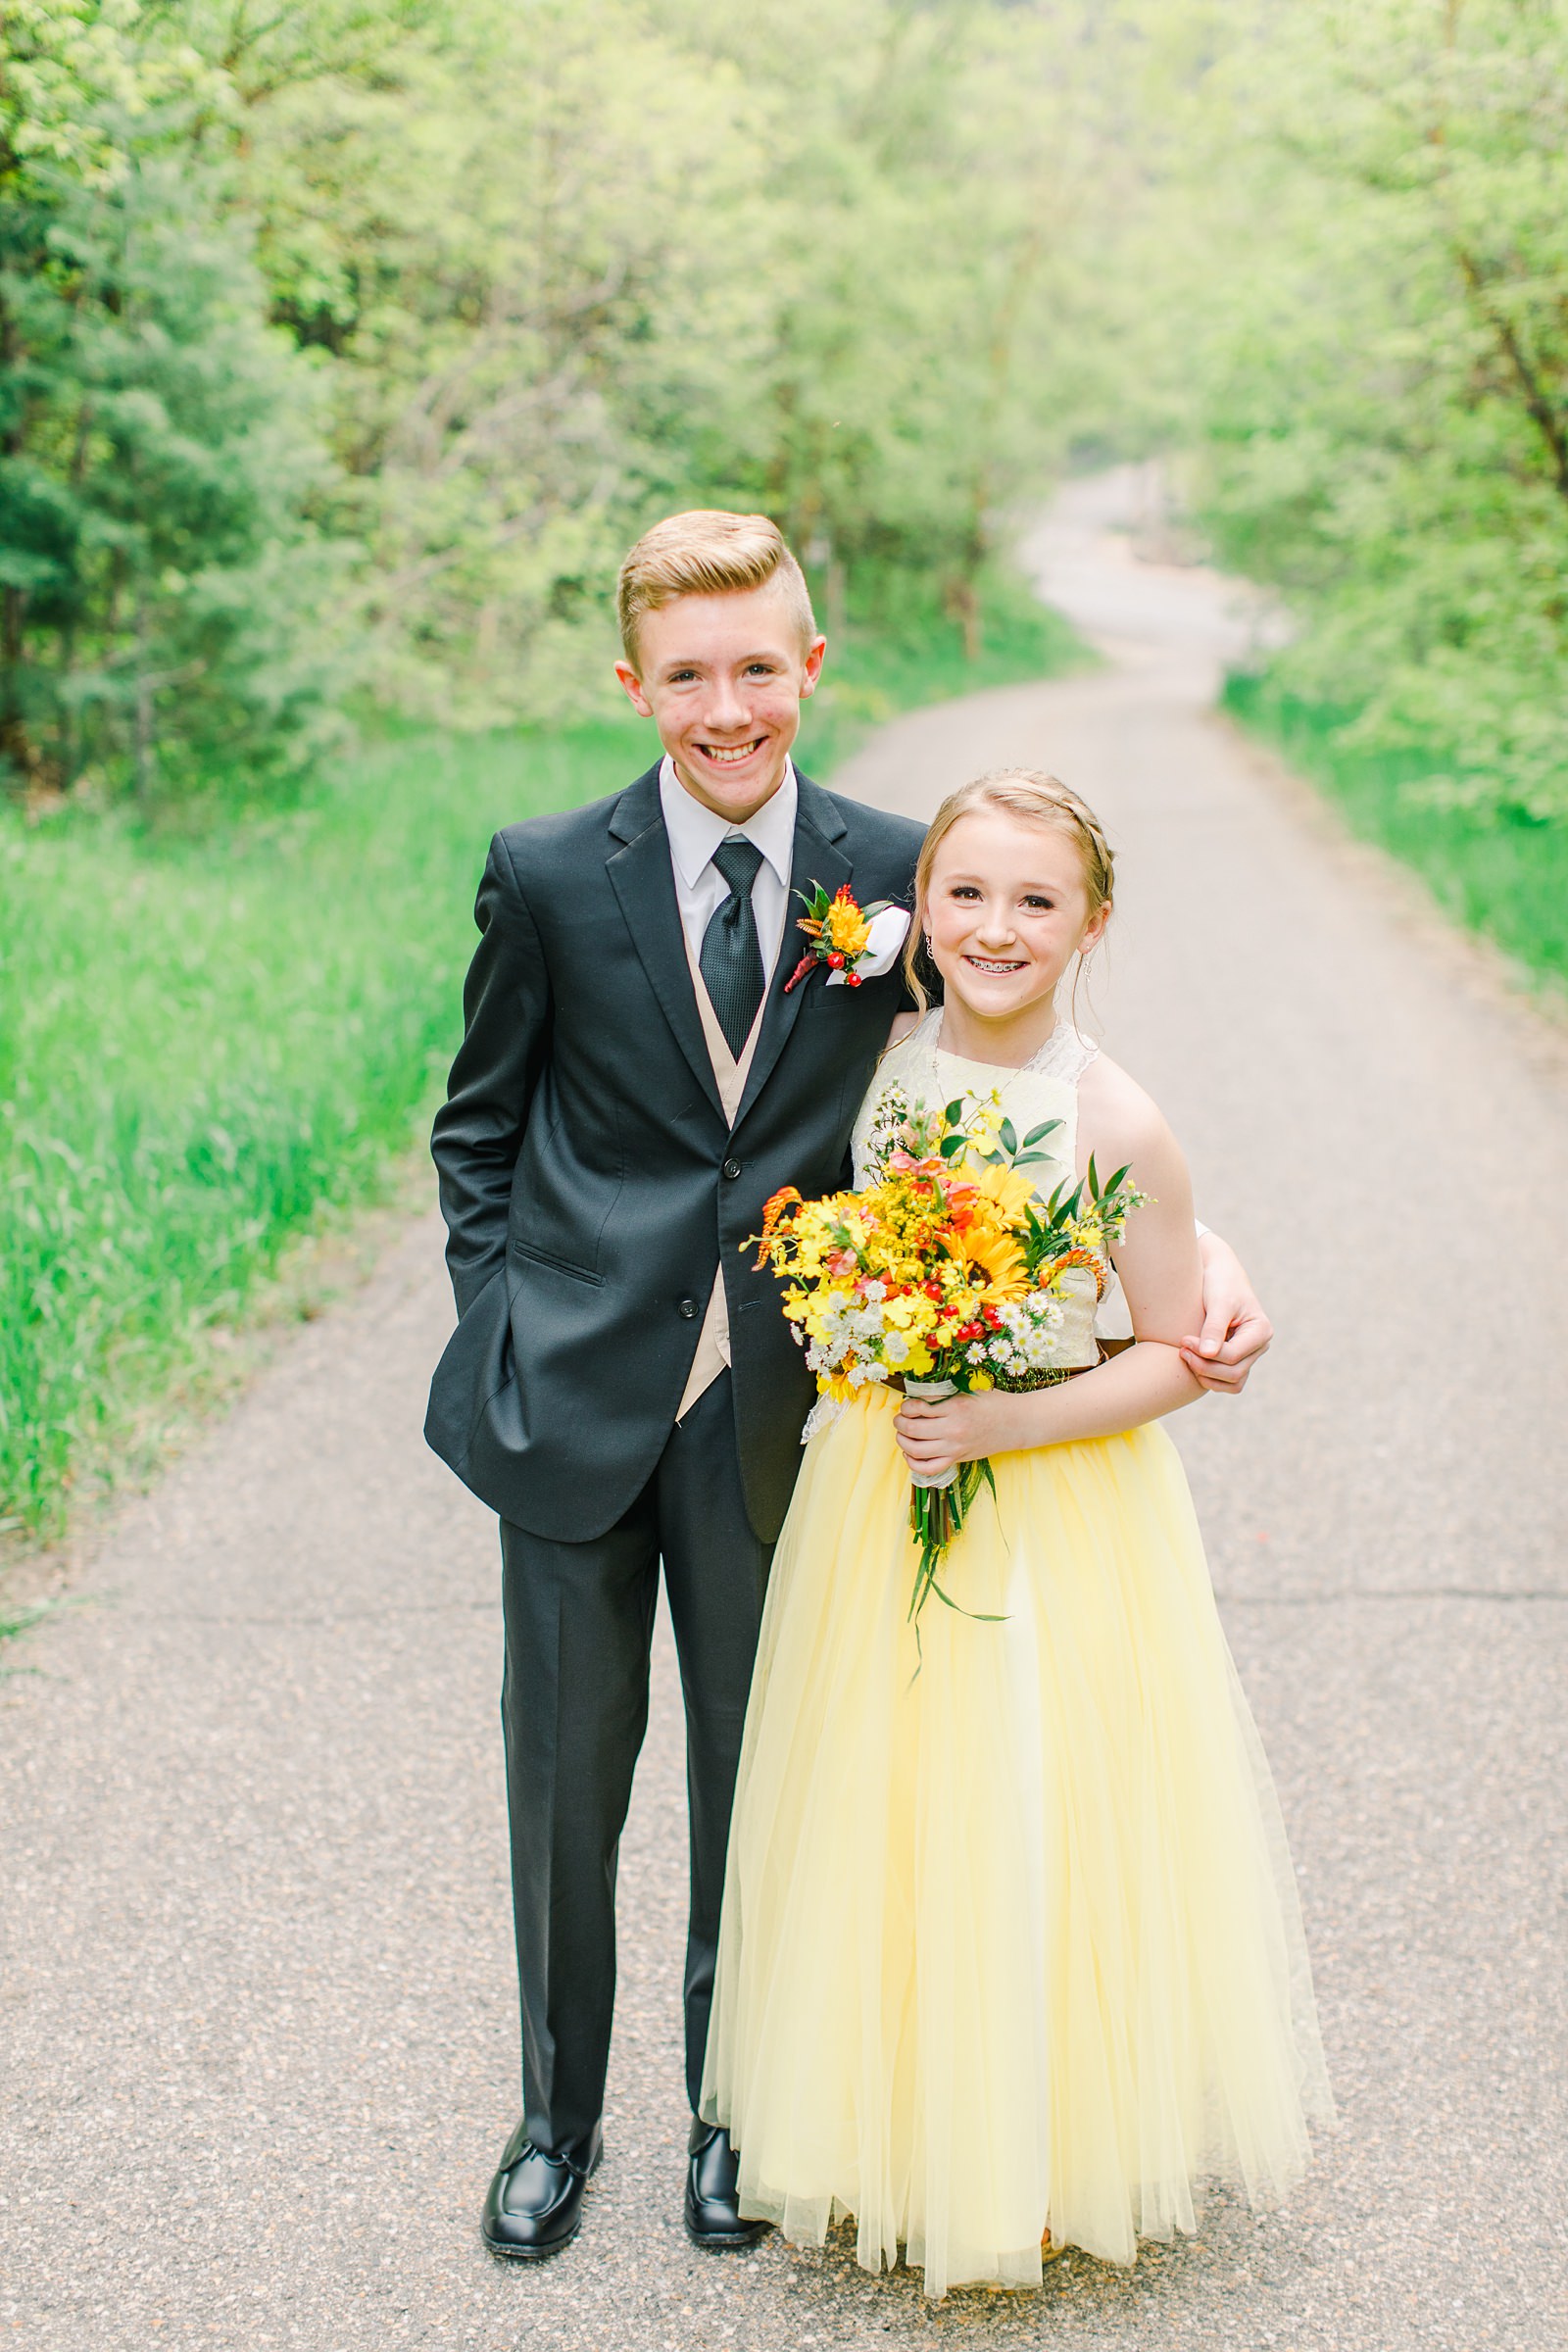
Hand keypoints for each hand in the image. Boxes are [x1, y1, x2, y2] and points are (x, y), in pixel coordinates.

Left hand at [893, 1389, 1021, 1479]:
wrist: (1015, 1423)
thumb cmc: (993, 1402)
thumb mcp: (969, 1389)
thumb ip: (944, 1392)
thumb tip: (916, 1395)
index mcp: (956, 1406)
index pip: (918, 1406)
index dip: (907, 1405)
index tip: (908, 1404)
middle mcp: (953, 1428)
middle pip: (912, 1428)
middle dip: (899, 1422)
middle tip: (900, 1418)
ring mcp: (955, 1446)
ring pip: (916, 1449)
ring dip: (902, 1441)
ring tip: (902, 1433)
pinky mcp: (957, 1458)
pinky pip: (928, 1468)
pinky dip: (913, 1463)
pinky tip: (910, 1453)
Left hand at [1182, 1231, 1272, 1394]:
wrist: (1217, 1273)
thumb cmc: (1220, 1283)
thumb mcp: (1218, 1302)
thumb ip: (1214, 1328)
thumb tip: (1208, 1354)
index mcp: (1261, 1331)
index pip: (1233, 1356)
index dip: (1205, 1353)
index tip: (1183, 1340)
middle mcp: (1259, 1346)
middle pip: (1233, 1374)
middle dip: (1204, 1366)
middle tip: (1181, 1351)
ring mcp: (1249, 1354)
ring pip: (1232, 1383)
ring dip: (1207, 1376)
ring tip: (1185, 1357)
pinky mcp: (1236, 1358)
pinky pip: (1226, 1381)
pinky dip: (1209, 1377)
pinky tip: (1191, 1361)